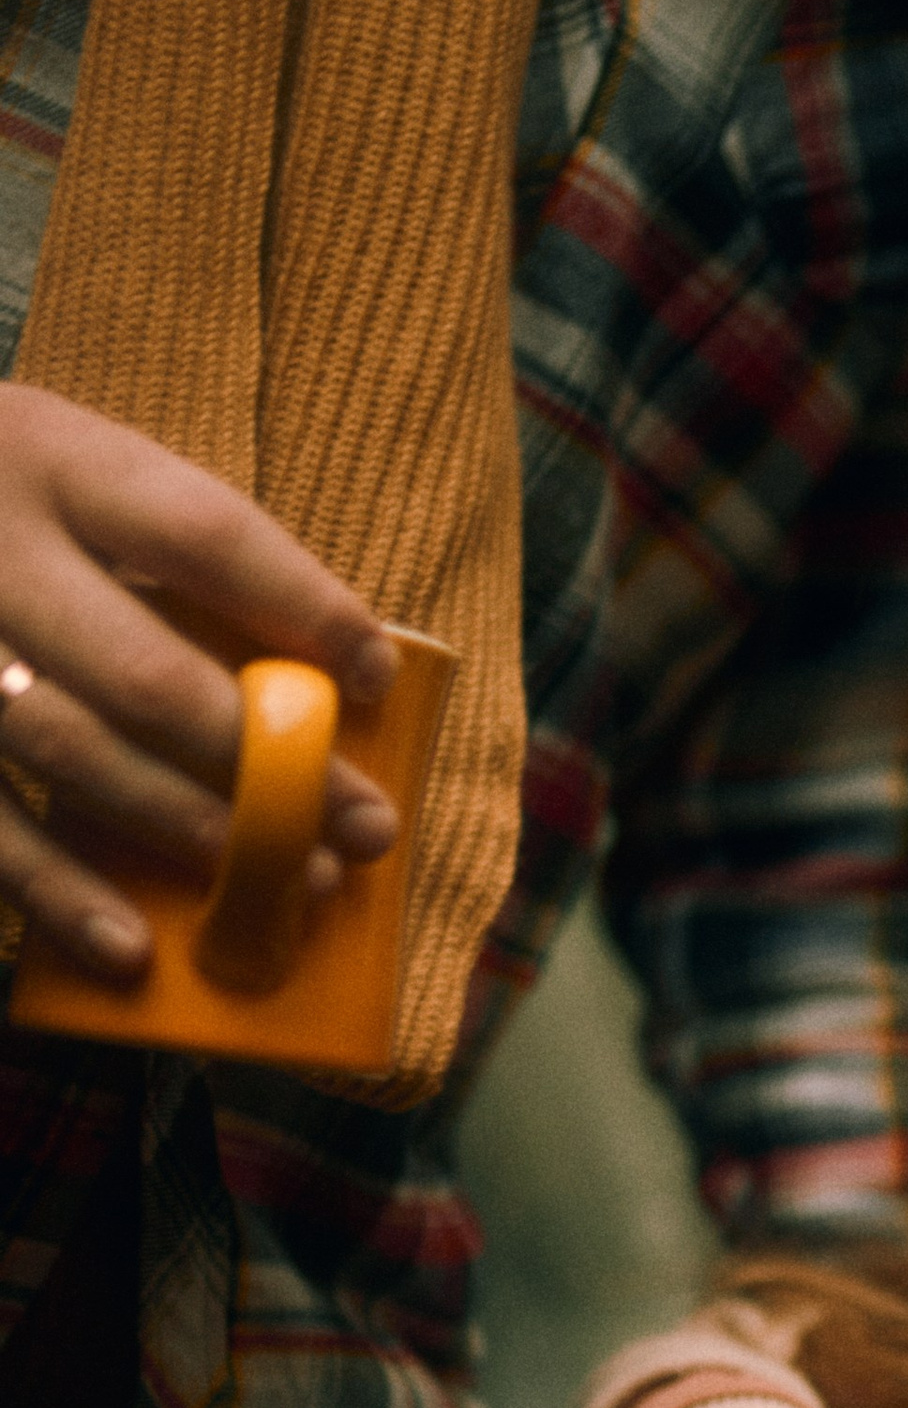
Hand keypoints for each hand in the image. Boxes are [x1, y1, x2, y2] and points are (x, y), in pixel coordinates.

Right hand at [0, 384, 398, 983]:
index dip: (303, 608)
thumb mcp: (77, 473)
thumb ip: (170, 550)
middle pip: (143, 672)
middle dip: (266, 765)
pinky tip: (128, 946)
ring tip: (282, 882)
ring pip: (67, 751)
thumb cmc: (6, 501)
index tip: (372, 676)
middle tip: (362, 826)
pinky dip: (53, 891)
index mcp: (56, 461)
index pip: (204, 534)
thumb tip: (327, 676)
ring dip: (186, 830)